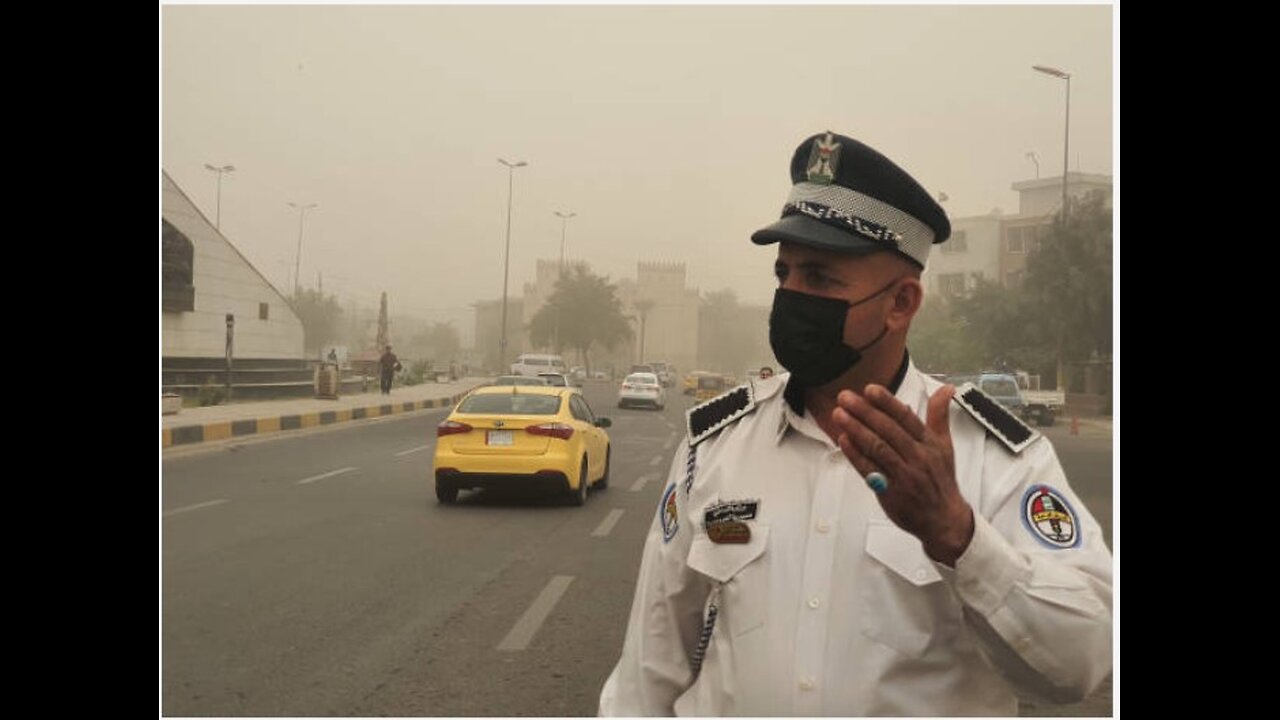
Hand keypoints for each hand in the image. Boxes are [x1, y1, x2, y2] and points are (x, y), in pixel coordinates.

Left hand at [832, 384, 973, 565]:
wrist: (944, 518)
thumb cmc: (941, 480)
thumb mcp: (945, 445)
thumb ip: (939, 415)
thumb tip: (946, 389)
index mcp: (929, 443)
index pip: (906, 418)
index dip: (887, 402)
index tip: (870, 389)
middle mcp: (917, 456)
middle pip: (888, 430)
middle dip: (865, 411)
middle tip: (845, 397)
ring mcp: (903, 474)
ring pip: (877, 447)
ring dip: (856, 429)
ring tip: (839, 414)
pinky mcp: (889, 490)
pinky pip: (869, 469)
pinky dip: (855, 454)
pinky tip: (843, 440)